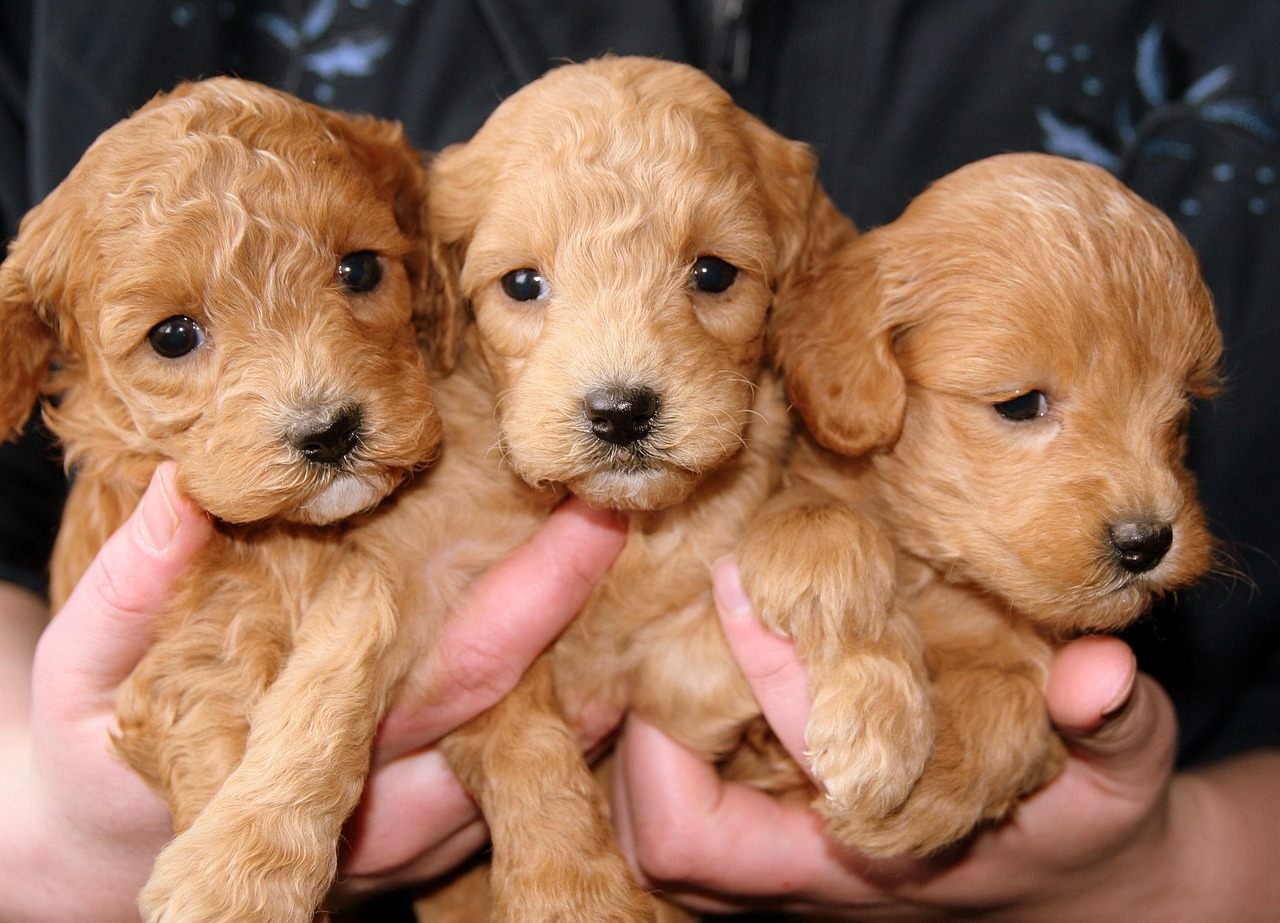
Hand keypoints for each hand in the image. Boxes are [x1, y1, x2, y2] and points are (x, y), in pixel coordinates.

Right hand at [0, 462, 626, 920]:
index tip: (594, 518)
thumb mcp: (86, 665)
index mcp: (311, 752)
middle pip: (515, 724)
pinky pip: (498, 786)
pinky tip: (577, 660)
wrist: (100, 843)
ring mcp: (397, 839)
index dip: (534, 599)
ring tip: (629, 594)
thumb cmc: (93, 742)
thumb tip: (189, 486)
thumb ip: (134, 585)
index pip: (457, 676)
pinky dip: (548, 729)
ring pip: (520, 770)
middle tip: (632, 530)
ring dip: (582, 692)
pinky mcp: (403, 842)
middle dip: (586, 627)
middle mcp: (374, 808)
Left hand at [611, 555, 1203, 920]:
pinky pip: (674, 815)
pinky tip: (681, 662)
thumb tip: (1095, 671)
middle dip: (644, 730)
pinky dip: (660, 747)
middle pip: (656, 839)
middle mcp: (803, 874)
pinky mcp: (774, 843)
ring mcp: (780, 867)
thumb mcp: (1119, 773)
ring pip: (652, 834)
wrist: (1078, 879)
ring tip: (665, 631)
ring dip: (643, 738)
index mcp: (867, 857)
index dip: (744, 683)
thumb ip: (1109, 723)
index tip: (741, 579)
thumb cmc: (1092, 822)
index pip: (742, 800)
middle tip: (668, 614)